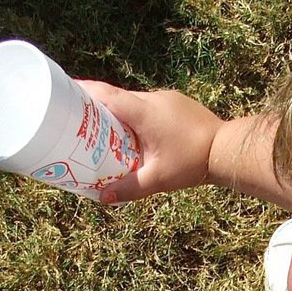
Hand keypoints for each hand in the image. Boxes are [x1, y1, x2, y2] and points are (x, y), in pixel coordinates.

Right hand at [76, 82, 221, 202]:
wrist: (227, 150)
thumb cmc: (192, 162)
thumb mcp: (157, 179)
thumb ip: (129, 188)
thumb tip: (102, 198)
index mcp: (143, 112)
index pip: (106, 95)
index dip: (83, 92)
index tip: (64, 94)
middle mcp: (153, 99)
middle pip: (116, 97)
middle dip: (95, 105)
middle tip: (77, 118)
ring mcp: (166, 99)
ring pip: (133, 102)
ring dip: (117, 112)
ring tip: (103, 130)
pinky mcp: (176, 104)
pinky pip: (148, 106)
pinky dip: (135, 116)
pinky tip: (133, 134)